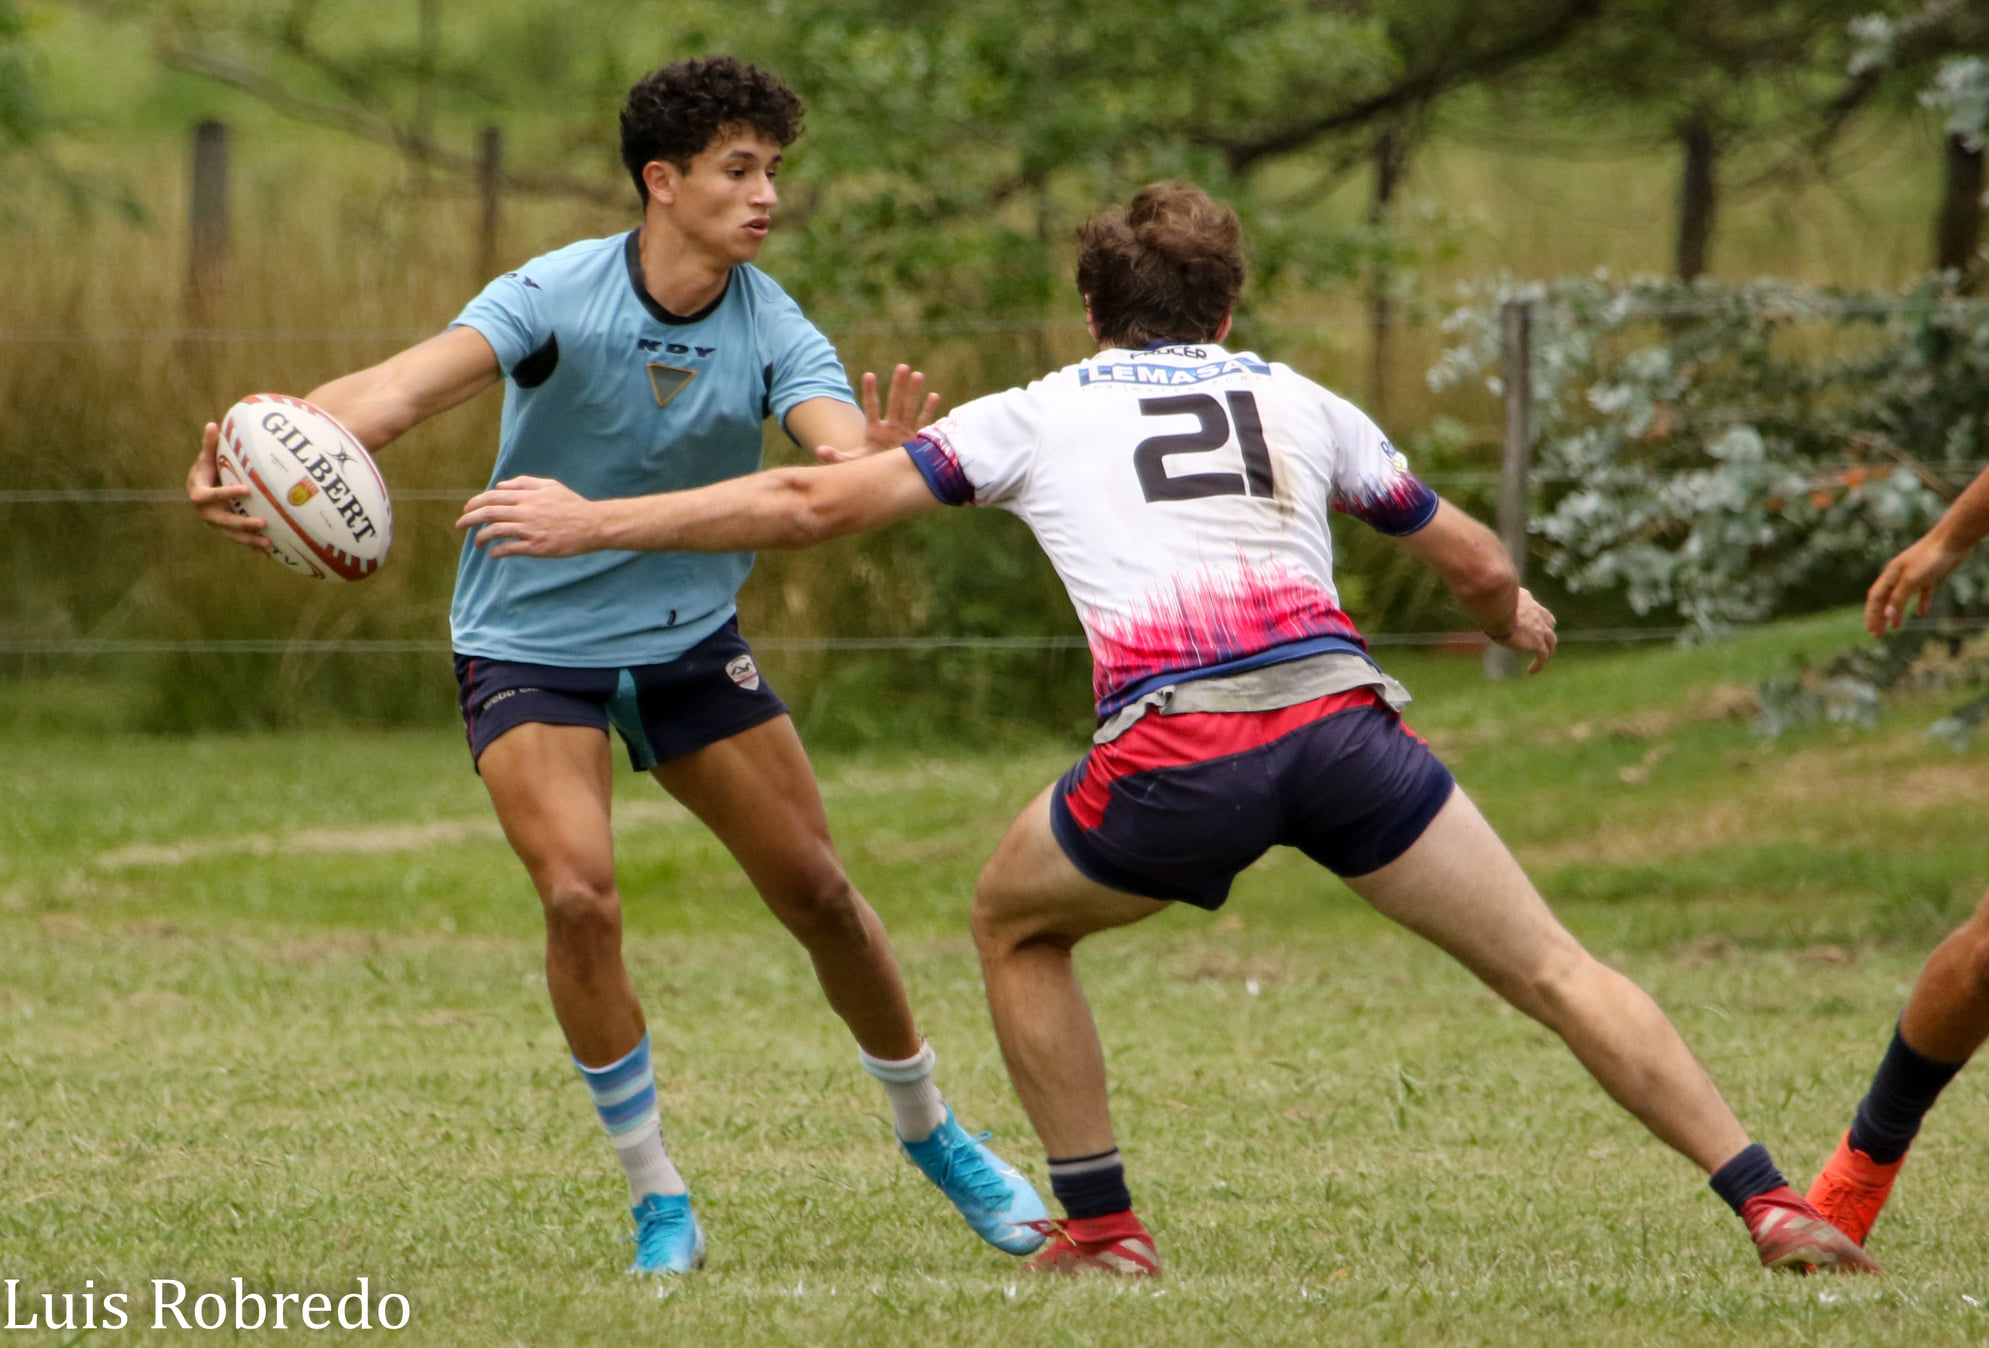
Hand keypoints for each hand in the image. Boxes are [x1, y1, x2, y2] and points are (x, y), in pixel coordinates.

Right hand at [186, 421, 272, 551]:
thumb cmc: (208, 470)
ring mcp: (214, 524)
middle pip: (221, 520)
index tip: (246, 490)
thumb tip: (213, 424)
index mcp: (198, 493)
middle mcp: (204, 512)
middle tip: (262, 522)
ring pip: (231, 535)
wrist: (203, 487)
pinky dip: (252, 548)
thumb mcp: (207, 457)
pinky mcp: (225, 531)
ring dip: (249, 540)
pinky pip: (239, 540)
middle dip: (241, 523)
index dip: (226, 494)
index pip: (209, 496)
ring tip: (269, 542)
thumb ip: (210, 444)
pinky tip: (269, 554)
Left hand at [456, 475, 601, 557]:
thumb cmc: (572, 504)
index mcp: (527, 496)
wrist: (592, 524)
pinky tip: (493, 553)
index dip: (475, 503)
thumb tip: (500, 486)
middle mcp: (526, 511)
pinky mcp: (536, 547)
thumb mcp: (550, 486)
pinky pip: (509, 548)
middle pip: (488, 513)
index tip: (466, 510)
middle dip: (469, 519)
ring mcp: (530, 530)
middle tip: (459, 525)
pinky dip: (497, 551)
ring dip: (480, 537)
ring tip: (476, 544)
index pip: (492, 497)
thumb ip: (524, 483)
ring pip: (495, 531)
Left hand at [814, 364, 938, 463]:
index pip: (871, 407)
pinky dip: (928, 410)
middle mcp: (890, 426)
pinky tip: (933, 395)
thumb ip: (837, 457)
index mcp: (874, 429)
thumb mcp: (854, 462)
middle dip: (898, 385)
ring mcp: (904, 431)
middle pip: (894, 402)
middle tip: (902, 367)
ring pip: (909, 408)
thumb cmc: (869, 468)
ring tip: (917, 374)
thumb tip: (819, 450)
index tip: (869, 375)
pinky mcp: (916, 440)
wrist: (887, 478)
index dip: (870, 392)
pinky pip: (923, 423)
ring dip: (914, 392)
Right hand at [1491, 588, 1557, 673]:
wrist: (1498, 608)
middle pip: (1549, 623)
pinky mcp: (1537, 641)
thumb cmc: (1491, 600)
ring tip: (1540, 659)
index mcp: (1527, 600)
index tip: (1532, 623)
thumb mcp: (1495, 595)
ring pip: (1551, 641)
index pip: (1536, 607)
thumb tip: (1483, 599)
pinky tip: (1531, 671)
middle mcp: (1537, 612)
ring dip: (1547, 649)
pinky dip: (1539, 663)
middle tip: (1540, 639)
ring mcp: (1539, 627)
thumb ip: (1496, 598)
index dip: (1537, 616)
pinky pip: (1542, 655)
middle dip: (1546, 630)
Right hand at [1865, 532, 1969, 635]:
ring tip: (1895, 627)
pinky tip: (1922, 612)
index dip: (1871, 614)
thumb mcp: (1912, 579)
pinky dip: (1920, 603)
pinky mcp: (1929, 575)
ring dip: (1896, 613)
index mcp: (1890, 574)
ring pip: (1901, 597)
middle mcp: (1899, 575)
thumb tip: (1886, 616)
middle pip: (1885, 599)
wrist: (1952, 540)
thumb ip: (1899, 597)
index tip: (1870, 630)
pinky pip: (1921, 592)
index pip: (1875, 598)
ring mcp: (1914, 575)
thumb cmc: (1930, 557)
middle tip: (1877, 634)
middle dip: (1880, 617)